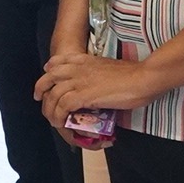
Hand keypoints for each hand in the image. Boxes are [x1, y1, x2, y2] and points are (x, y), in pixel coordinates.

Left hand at [34, 48, 171, 126]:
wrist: (143, 78)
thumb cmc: (135, 75)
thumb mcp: (111, 68)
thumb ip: (98, 74)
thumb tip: (97, 86)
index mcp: (86, 60)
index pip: (59, 60)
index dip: (49, 69)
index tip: (47, 74)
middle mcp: (79, 68)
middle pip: (49, 76)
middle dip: (41, 88)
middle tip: (40, 98)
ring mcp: (80, 81)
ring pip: (53, 95)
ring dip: (50, 109)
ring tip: (53, 119)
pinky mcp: (84, 96)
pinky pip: (62, 107)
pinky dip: (59, 116)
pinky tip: (61, 123)